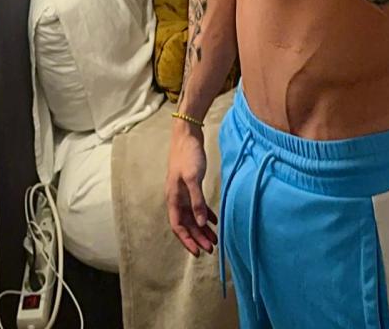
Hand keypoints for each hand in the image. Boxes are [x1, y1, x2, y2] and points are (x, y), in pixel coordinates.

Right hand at [165, 125, 217, 256]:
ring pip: (193, 216)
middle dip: (198, 237)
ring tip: (215, 240)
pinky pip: (198, 206)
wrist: (187, 136)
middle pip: (187, 224)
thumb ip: (197, 201)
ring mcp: (184, 192)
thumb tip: (201, 223)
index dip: (187, 240)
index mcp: (173, 197)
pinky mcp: (191, 185)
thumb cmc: (188, 155)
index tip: (198, 252)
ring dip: (203, 228)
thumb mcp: (193, 179)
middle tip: (211, 249)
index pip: (178, 225)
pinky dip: (206, 214)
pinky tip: (215, 221)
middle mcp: (177, 197)